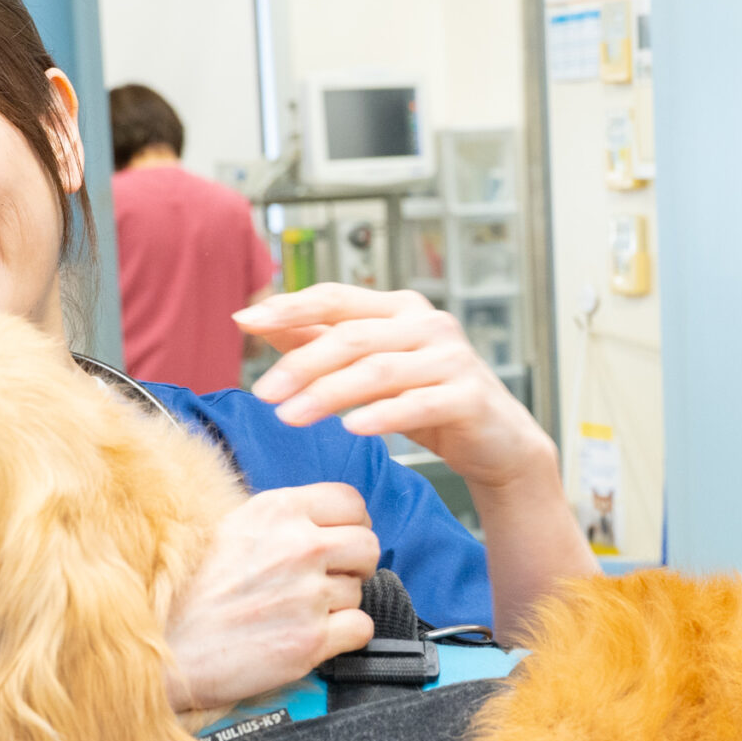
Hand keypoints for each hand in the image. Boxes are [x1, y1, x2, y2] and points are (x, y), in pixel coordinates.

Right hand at [163, 483, 379, 710]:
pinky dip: (344, 636)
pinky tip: (312, 635)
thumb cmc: (194, 592)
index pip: (352, 502)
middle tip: (327, 580)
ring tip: (298, 612)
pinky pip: (361, 628)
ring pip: (361, 590)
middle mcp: (298, 546)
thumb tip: (327, 521)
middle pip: (368, 545)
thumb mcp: (233, 530)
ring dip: (339, 604)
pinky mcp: (312, 639)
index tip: (339, 542)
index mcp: (278, 511)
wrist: (168, 648)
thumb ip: (283, 520)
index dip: (352, 525)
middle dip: (354, 565)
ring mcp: (307, 593)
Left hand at [237, 285, 553, 490]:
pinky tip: (351, 429)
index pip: (336, 298)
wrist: (497, 442)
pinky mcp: (469, 396)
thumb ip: (323, 343)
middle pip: (352, 336)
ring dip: (328, 394)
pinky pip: (417, 404)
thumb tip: (260, 321)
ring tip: (290, 417)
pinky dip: (381, 415)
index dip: (289, 306)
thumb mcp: (372, 371)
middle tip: (263, 392)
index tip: (244, 320)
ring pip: (378, 370)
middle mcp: (428, 324)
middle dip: (301, 364)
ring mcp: (452, 358)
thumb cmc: (429, 403)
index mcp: (401, 310)